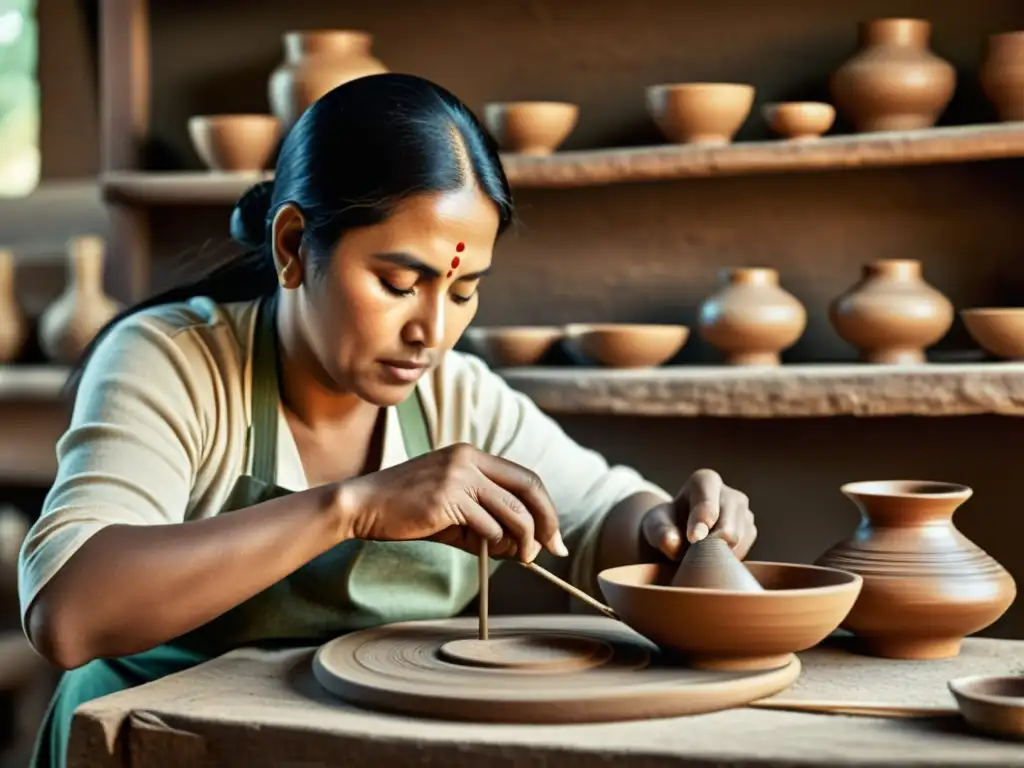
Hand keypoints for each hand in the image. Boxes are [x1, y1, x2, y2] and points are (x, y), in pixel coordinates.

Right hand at [338, 443, 568, 562]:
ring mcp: (458, 477)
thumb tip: (524, 548)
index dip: (545, 507)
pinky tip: (488, 551)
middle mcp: (469, 459)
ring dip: (524, 540)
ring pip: (513, 511)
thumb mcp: (454, 510)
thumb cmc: (407, 510)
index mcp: (472, 455)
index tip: (552, 534)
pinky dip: (496, 543)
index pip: (525, 477)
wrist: (364, 506)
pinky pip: (488, 527)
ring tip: (522, 557)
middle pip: (529, 488)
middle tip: (553, 548)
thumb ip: (489, 522)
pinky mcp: (447, 499)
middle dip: (547, 521)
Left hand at [641, 469, 756, 560]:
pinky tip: (711, 556)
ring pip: (739, 541)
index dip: (701, 522)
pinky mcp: (750, 531)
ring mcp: (744, 512)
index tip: (693, 539)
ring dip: (718, 553)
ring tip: (699, 554)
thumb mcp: (654, 526)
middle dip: (711, 545)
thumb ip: (661, 533)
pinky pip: (743, 550)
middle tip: (694, 557)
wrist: (679, 536)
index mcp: (705, 481)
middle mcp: (730, 494)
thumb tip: (673, 543)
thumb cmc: (666, 526)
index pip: (708, 503)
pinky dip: (727, 558)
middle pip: (729, 527)